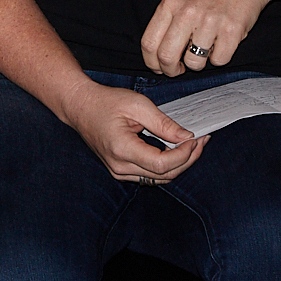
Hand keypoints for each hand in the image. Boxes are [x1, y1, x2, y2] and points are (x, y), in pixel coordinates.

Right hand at [56, 78, 208, 182]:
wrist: (79, 106)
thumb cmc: (104, 102)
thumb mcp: (137, 105)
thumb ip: (163, 123)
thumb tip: (186, 137)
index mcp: (122, 149)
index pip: (163, 164)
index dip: (184, 155)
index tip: (196, 138)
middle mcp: (120, 166)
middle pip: (165, 175)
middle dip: (188, 159)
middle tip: (201, 140)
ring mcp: (119, 171)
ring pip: (159, 178)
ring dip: (179, 164)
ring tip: (192, 145)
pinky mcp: (120, 171)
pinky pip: (150, 175)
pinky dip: (166, 166)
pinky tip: (175, 151)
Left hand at [139, 0, 280, 74]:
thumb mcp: (181, 1)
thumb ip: (167, 24)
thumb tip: (157, 60)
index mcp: (170, 4)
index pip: (148, 42)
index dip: (152, 62)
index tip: (159, 68)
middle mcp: (187, 12)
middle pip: (166, 56)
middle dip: (171, 71)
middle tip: (180, 70)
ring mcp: (209, 21)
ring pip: (194, 63)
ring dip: (199, 62)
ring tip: (206, 46)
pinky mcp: (231, 30)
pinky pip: (219, 61)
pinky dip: (220, 57)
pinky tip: (223, 42)